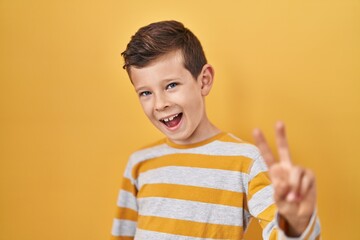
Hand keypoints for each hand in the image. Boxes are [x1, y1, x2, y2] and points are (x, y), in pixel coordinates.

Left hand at [253, 121, 315, 235]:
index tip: (256, 129)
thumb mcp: (278, 199)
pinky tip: (300, 196)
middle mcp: (286, 168)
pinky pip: (305, 179)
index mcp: (275, 171)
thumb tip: (284, 182)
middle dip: (281, 136)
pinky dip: (302, 189)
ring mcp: (298, 171)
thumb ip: (278, 191)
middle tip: (279, 122)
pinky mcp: (309, 175)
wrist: (300, 215)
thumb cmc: (286, 206)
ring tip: (292, 198)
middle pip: (284, 149)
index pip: (267, 155)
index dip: (262, 143)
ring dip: (294, 187)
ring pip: (295, 171)